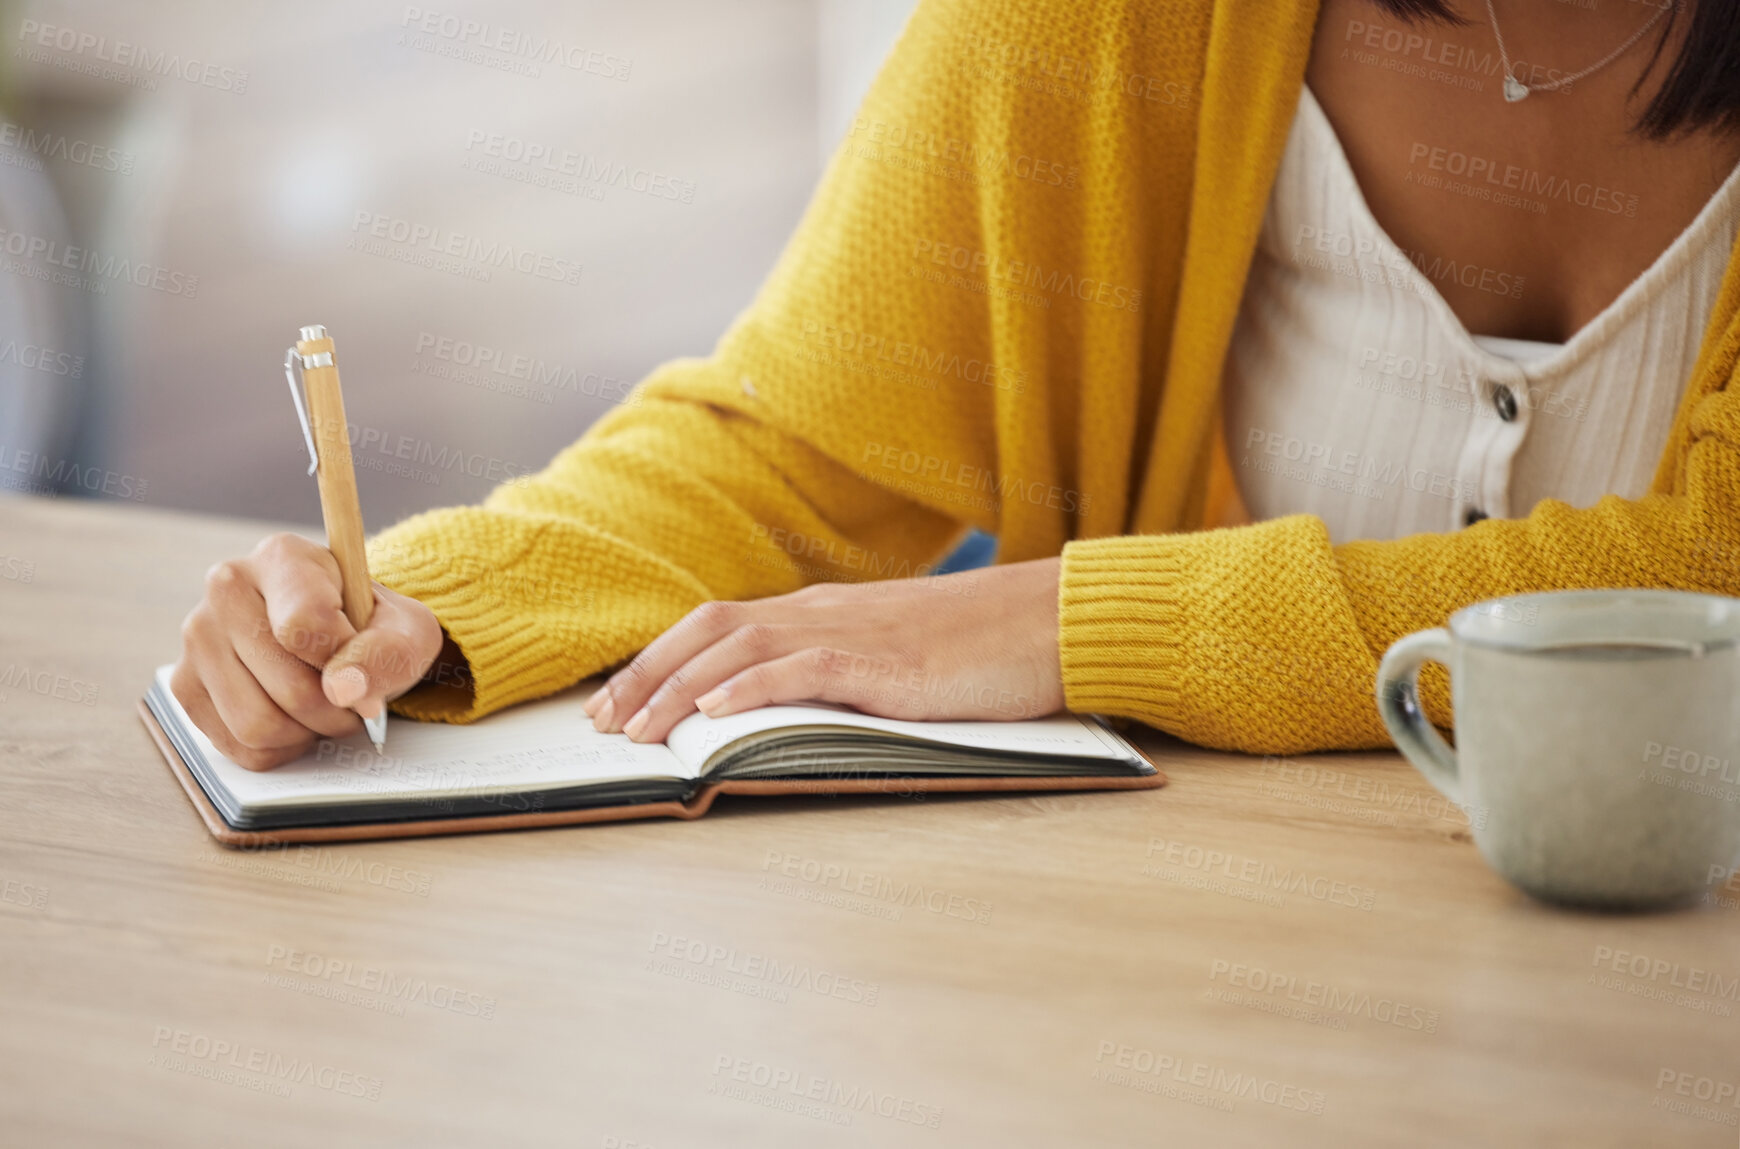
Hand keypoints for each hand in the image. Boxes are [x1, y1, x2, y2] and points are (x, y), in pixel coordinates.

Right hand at [170, 533, 444, 769]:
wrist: (340, 639)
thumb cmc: (372, 628)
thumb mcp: (406, 630)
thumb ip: (388, 652)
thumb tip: (343, 690)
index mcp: (283, 558)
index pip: (306, 625)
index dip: (346, 663)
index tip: (363, 666)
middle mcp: (226, 588)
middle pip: (288, 687)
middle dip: (336, 710)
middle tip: (353, 698)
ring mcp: (197, 638)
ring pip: (258, 725)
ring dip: (308, 732)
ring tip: (325, 707)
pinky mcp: (185, 685)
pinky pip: (240, 747)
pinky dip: (281, 747)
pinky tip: (295, 718)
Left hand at [586, 557, 1064, 742]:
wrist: (1050, 620)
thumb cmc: (981, 646)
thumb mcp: (893, 656)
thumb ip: (837, 671)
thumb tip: (785, 708)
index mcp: (822, 612)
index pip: (717, 627)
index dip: (659, 661)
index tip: (616, 701)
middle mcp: (823, 612)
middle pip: (709, 630)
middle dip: (646, 675)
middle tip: (601, 723)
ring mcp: (852, 632)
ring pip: (741, 649)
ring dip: (679, 689)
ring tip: (638, 728)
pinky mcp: (885, 661)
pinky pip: (804, 669)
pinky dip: (752, 688)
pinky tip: (715, 712)